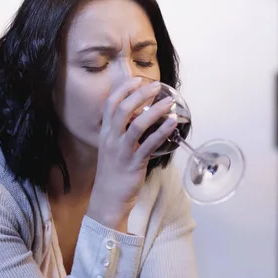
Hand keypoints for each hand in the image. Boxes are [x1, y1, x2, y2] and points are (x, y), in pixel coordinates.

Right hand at [86, 77, 177, 231]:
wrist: (108, 198)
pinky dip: (162, 132)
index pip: (110, 104)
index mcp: (105, 133)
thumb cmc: (113, 171)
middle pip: (123, 110)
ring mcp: (122, 151)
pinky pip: (149, 144)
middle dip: (140, 95)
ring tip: (169, 102)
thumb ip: (122, 131)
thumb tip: (140, 114)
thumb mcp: (112, 147)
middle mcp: (111, 139)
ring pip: (137, 125)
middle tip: (155, 86)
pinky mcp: (134, 163)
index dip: (123, 89)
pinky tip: (172, 123)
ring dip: (154, 111)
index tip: (137, 79)